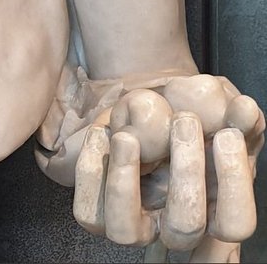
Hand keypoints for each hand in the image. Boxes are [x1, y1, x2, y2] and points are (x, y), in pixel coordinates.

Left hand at [73, 75, 263, 258]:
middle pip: (184, 227)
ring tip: (127, 136)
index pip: (234, 224)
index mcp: (214, 206)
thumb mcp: (215, 104)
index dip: (232, 184)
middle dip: (185, 170)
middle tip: (184, 120)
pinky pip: (88, 212)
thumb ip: (233, 111)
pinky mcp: (99, 212)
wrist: (143, 102)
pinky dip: (90, 171)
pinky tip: (101, 134)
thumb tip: (244, 111)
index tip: (226, 134)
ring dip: (124, 180)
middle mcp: (175, 221)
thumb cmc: (185, 108)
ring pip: (126, 231)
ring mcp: (135, 222)